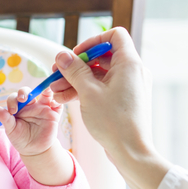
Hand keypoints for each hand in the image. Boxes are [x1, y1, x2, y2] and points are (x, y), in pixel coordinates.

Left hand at [0, 87, 62, 156]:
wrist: (34, 150)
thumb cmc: (21, 138)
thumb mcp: (11, 130)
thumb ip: (5, 119)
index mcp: (19, 107)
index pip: (15, 98)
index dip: (13, 100)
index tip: (12, 111)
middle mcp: (31, 105)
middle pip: (28, 92)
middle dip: (24, 92)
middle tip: (22, 99)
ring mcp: (43, 108)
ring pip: (45, 94)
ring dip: (46, 89)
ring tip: (46, 90)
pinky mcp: (54, 114)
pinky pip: (58, 105)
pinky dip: (58, 101)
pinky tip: (54, 102)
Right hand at [48, 28, 171, 188]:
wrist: (131, 152)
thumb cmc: (113, 121)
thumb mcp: (88, 92)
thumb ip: (74, 70)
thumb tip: (62, 55)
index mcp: (129, 63)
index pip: (114, 36)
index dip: (92, 41)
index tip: (75, 55)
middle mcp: (132, 72)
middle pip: (102, 57)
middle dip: (76, 65)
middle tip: (56, 74)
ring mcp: (129, 87)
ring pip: (99, 75)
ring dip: (76, 80)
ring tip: (55, 91)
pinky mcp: (123, 101)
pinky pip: (103, 89)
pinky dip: (85, 91)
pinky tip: (64, 99)